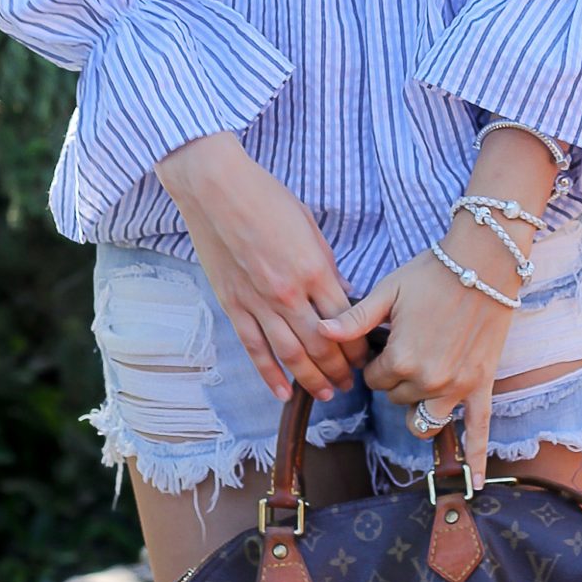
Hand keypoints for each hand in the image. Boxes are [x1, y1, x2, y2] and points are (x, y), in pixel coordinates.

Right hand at [155, 133, 371, 404]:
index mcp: (313, 270)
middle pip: (322, 345)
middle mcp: (289, 294)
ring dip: (312, 380)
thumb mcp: (309, 226)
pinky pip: (255, 349)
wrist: (215, 188)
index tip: (366, 355)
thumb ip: (327, 266)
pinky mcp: (233, 306)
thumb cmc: (265, 198)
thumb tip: (343, 293)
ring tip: (328, 393)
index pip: (345, 321)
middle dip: (340, 369)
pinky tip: (282, 393)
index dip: (358, 344)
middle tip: (352, 383)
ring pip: (291, 355)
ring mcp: (258, 303)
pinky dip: (269, 374)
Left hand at [316, 245, 520, 486]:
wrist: (483, 262)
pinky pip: (480, 431)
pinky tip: (477, 485)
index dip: (376, 362)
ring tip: (420, 381)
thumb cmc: (432, 272)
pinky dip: (478, 460)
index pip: (374, 380)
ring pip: (424, 418)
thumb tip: (319, 331)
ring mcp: (457, 388)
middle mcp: (428, 380)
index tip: (385, 342)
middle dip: (396, 378)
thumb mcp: (387, 292)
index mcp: (401, 359)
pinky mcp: (481, 386)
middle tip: (405, 346)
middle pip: (397, 397)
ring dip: (417, 404)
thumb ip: (354, 319)